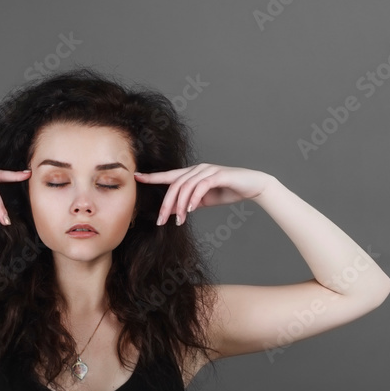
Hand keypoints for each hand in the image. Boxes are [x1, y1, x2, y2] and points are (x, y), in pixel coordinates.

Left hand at [133, 164, 273, 225]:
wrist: (253, 185)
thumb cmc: (229, 190)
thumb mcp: (206, 199)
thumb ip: (192, 201)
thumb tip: (180, 210)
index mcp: (192, 173)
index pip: (168, 175)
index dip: (152, 177)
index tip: (136, 177)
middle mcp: (197, 169)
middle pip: (174, 185)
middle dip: (166, 204)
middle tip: (161, 221)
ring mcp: (207, 170)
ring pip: (185, 187)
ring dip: (180, 206)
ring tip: (179, 220)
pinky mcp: (218, 175)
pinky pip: (201, 187)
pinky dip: (193, 199)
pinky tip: (189, 210)